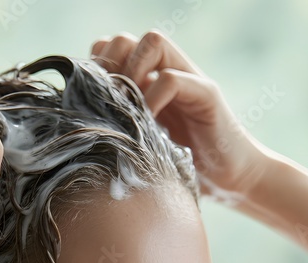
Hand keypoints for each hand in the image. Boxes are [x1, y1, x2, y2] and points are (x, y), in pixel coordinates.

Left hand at [90, 31, 275, 199]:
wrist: (231, 178)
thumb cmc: (182, 167)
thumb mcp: (141, 144)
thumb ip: (119, 125)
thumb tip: (76, 128)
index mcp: (146, 81)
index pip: (110, 48)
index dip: (96, 69)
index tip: (93, 102)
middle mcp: (166, 71)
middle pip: (126, 38)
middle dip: (110, 66)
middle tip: (111, 103)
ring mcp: (188, 78)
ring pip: (153, 42)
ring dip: (132, 72)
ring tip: (131, 108)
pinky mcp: (206, 94)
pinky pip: (171, 78)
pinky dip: (154, 99)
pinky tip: (151, 126)